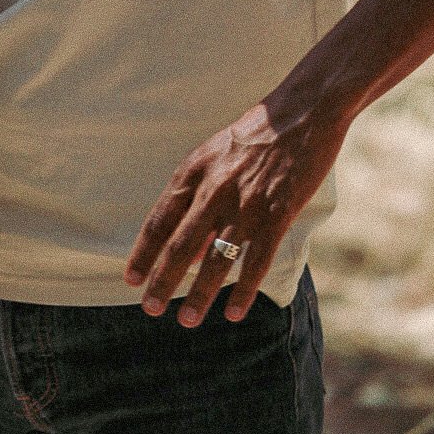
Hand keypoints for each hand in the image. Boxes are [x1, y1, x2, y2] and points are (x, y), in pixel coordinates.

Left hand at [124, 91, 348, 327]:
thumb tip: (186, 245)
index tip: (131, 278)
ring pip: (215, 259)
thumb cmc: (256, 133)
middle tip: (150, 308)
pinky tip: (233, 313)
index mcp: (195, 170)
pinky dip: (243, 291)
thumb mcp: (216, 155)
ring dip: (199, 294)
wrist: (303, 113)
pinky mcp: (276, 214)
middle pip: (180, 244)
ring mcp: (245, 204)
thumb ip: (197, 194)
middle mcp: (214, 189)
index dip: (143, 251)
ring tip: (187, 320)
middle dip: (163, 280)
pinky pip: (255, 261)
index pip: (160, 218)